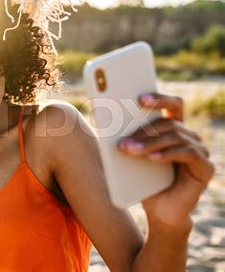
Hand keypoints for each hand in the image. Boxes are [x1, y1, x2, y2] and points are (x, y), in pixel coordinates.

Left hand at [117, 92, 214, 227]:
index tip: (139, 98)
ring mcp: (200, 151)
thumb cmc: (144, 181)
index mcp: (174, 129)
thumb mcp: (133, 156)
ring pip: (175, 137)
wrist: (160, 212)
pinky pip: (187, 154)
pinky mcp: (205, 168)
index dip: (159, 99)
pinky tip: (151, 158)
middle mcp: (190, 137)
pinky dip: (167, 154)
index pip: (172, 105)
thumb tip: (106, 118)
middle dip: (142, 130)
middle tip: (121, 140)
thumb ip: (127, 138)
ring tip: (128, 150)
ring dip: (148, 143)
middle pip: (169, 123)